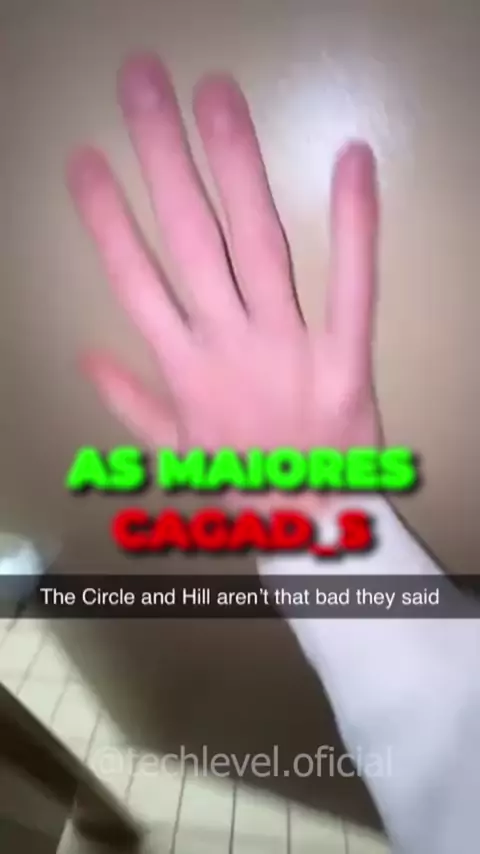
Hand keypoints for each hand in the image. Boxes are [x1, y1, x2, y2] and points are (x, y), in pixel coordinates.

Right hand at [67, 54, 380, 511]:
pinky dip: (356, 226)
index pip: (134, 281)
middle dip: (162, 159)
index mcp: (184, 371)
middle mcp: (229, 347)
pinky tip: (352, 161)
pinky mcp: (348, 360)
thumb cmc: (243, 484)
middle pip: (188, 241)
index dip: (106, 219)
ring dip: (234, 167)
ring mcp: (289, 350)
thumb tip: (84, 358)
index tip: (84, 160)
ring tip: (213, 98)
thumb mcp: (176, 453)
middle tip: (142, 82)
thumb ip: (132, 403)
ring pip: (256, 246)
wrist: (311, 532)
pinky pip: (352, 287)